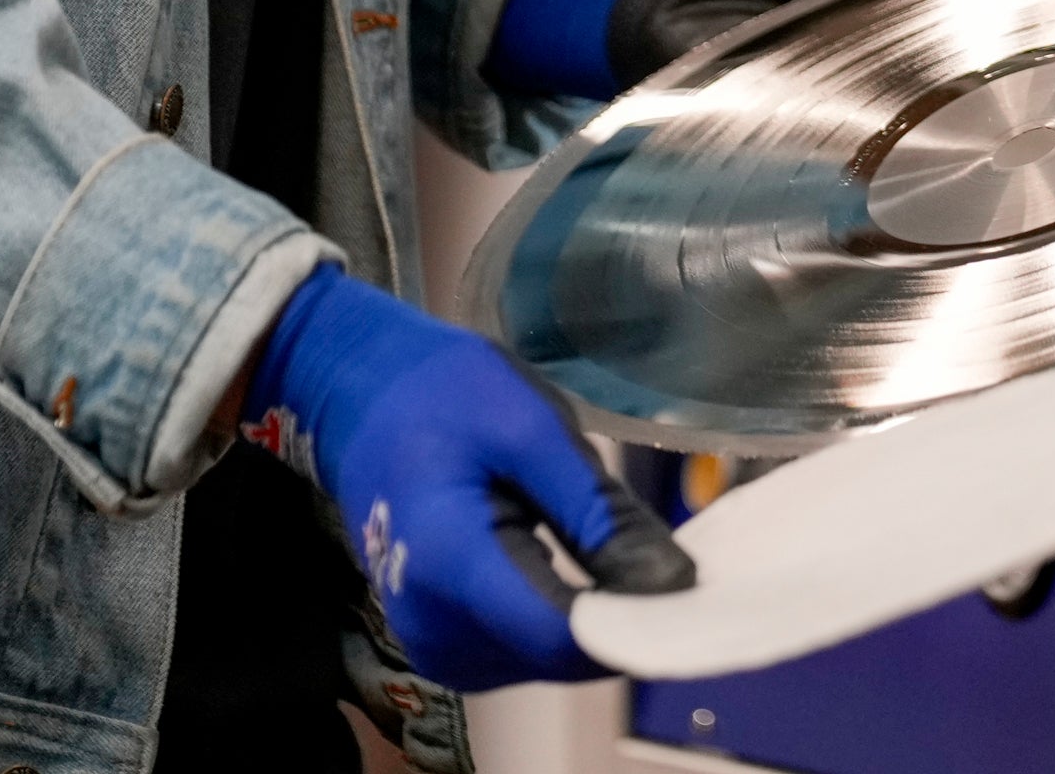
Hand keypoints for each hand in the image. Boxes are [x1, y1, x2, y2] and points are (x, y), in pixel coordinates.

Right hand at [241, 266, 691, 689]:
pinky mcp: (440, 645)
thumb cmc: (443, 394)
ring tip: (611, 547)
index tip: (693, 585)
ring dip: (594, 619)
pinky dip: (562, 619)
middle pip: (559, 655)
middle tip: (661, 549)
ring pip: (547, 661)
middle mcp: (433, 625)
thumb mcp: (531, 426)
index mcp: (451, 563)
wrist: (361, 396)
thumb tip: (674, 583)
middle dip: (622, 615)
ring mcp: (432, 643)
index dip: (636, 622)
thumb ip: (598, 512)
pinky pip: (523, 652)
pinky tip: (577, 568)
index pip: (562, 636)